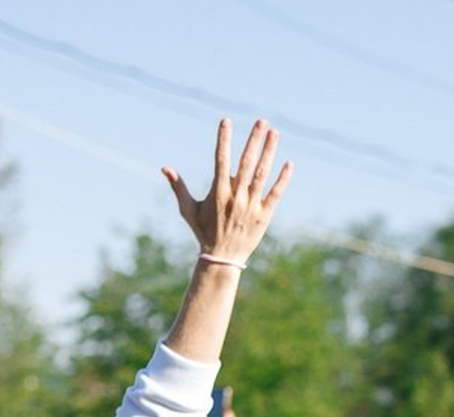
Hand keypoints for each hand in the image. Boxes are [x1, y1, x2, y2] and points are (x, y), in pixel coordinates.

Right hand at [162, 119, 291, 262]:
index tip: (227, 120)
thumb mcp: (187, 209)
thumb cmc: (203, 232)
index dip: (223, 139)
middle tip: (262, 121)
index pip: (220, 159)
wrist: (223, 258)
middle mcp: (236, 196)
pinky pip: (275, 194)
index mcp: (218, 192)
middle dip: (254, 140)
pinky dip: (282, 179)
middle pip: (247, 162)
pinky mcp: (264, 216)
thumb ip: (178, 187)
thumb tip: (164, 168)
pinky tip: (288, 163)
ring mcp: (252, 206)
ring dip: (269, 152)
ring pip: (262, 174)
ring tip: (275, 133)